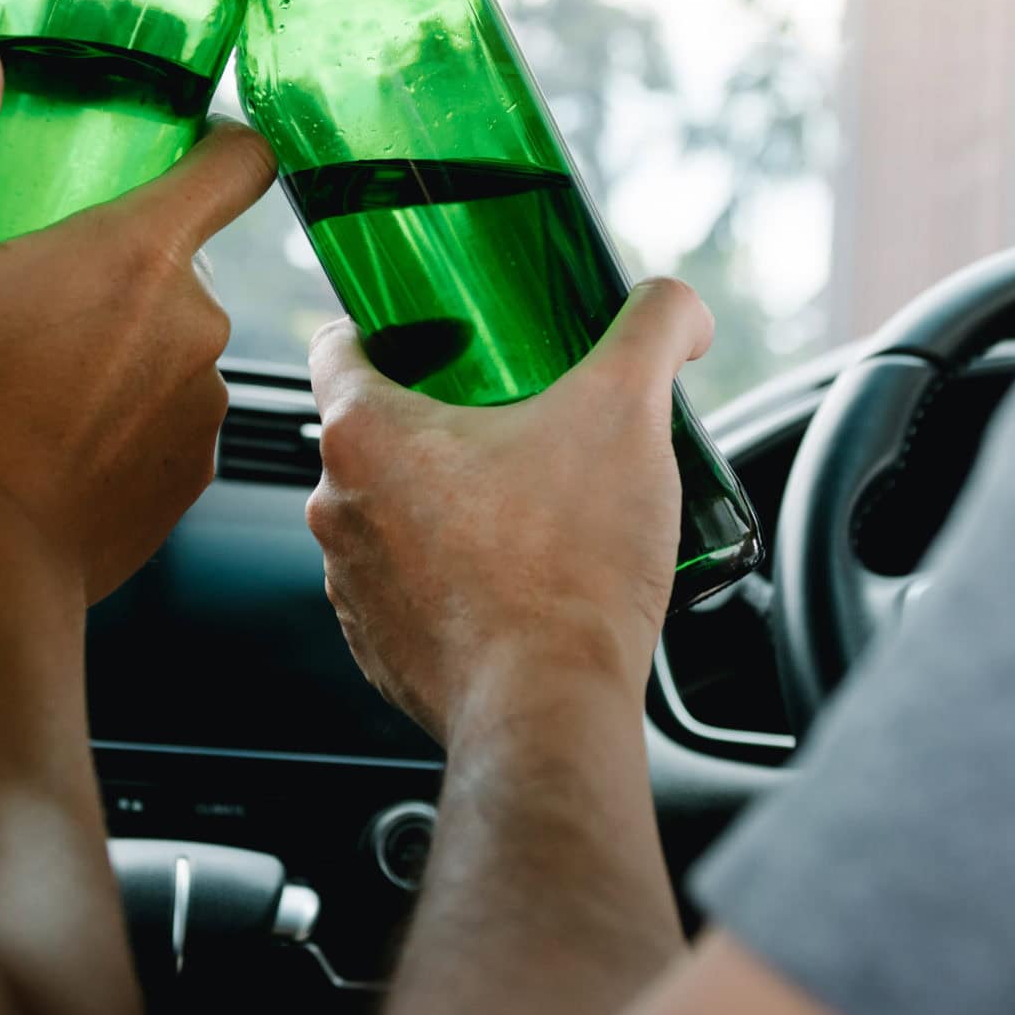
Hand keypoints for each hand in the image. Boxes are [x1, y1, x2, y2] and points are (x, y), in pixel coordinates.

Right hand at [0, 35, 274, 605]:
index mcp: (140, 253)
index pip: (242, 160)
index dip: (217, 140)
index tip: (177, 145)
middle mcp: (197, 325)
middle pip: (174, 260)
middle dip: (107, 267)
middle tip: (18, 297)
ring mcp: (202, 408)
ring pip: (164, 345)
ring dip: (110, 350)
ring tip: (19, 383)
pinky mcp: (189, 480)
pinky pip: (162, 420)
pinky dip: (116, 421)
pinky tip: (45, 442)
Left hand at [304, 281, 713, 740]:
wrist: (552, 709)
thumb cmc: (568, 566)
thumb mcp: (626, 408)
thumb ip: (653, 328)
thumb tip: (677, 305)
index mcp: (363, 432)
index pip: (340, 342)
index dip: (394, 325)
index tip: (445, 334)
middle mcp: (336, 506)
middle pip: (377, 430)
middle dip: (445, 418)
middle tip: (520, 418)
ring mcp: (351, 584)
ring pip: (393, 511)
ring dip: (449, 500)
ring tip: (532, 502)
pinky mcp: (378, 647)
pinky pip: (409, 584)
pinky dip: (453, 572)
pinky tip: (518, 573)